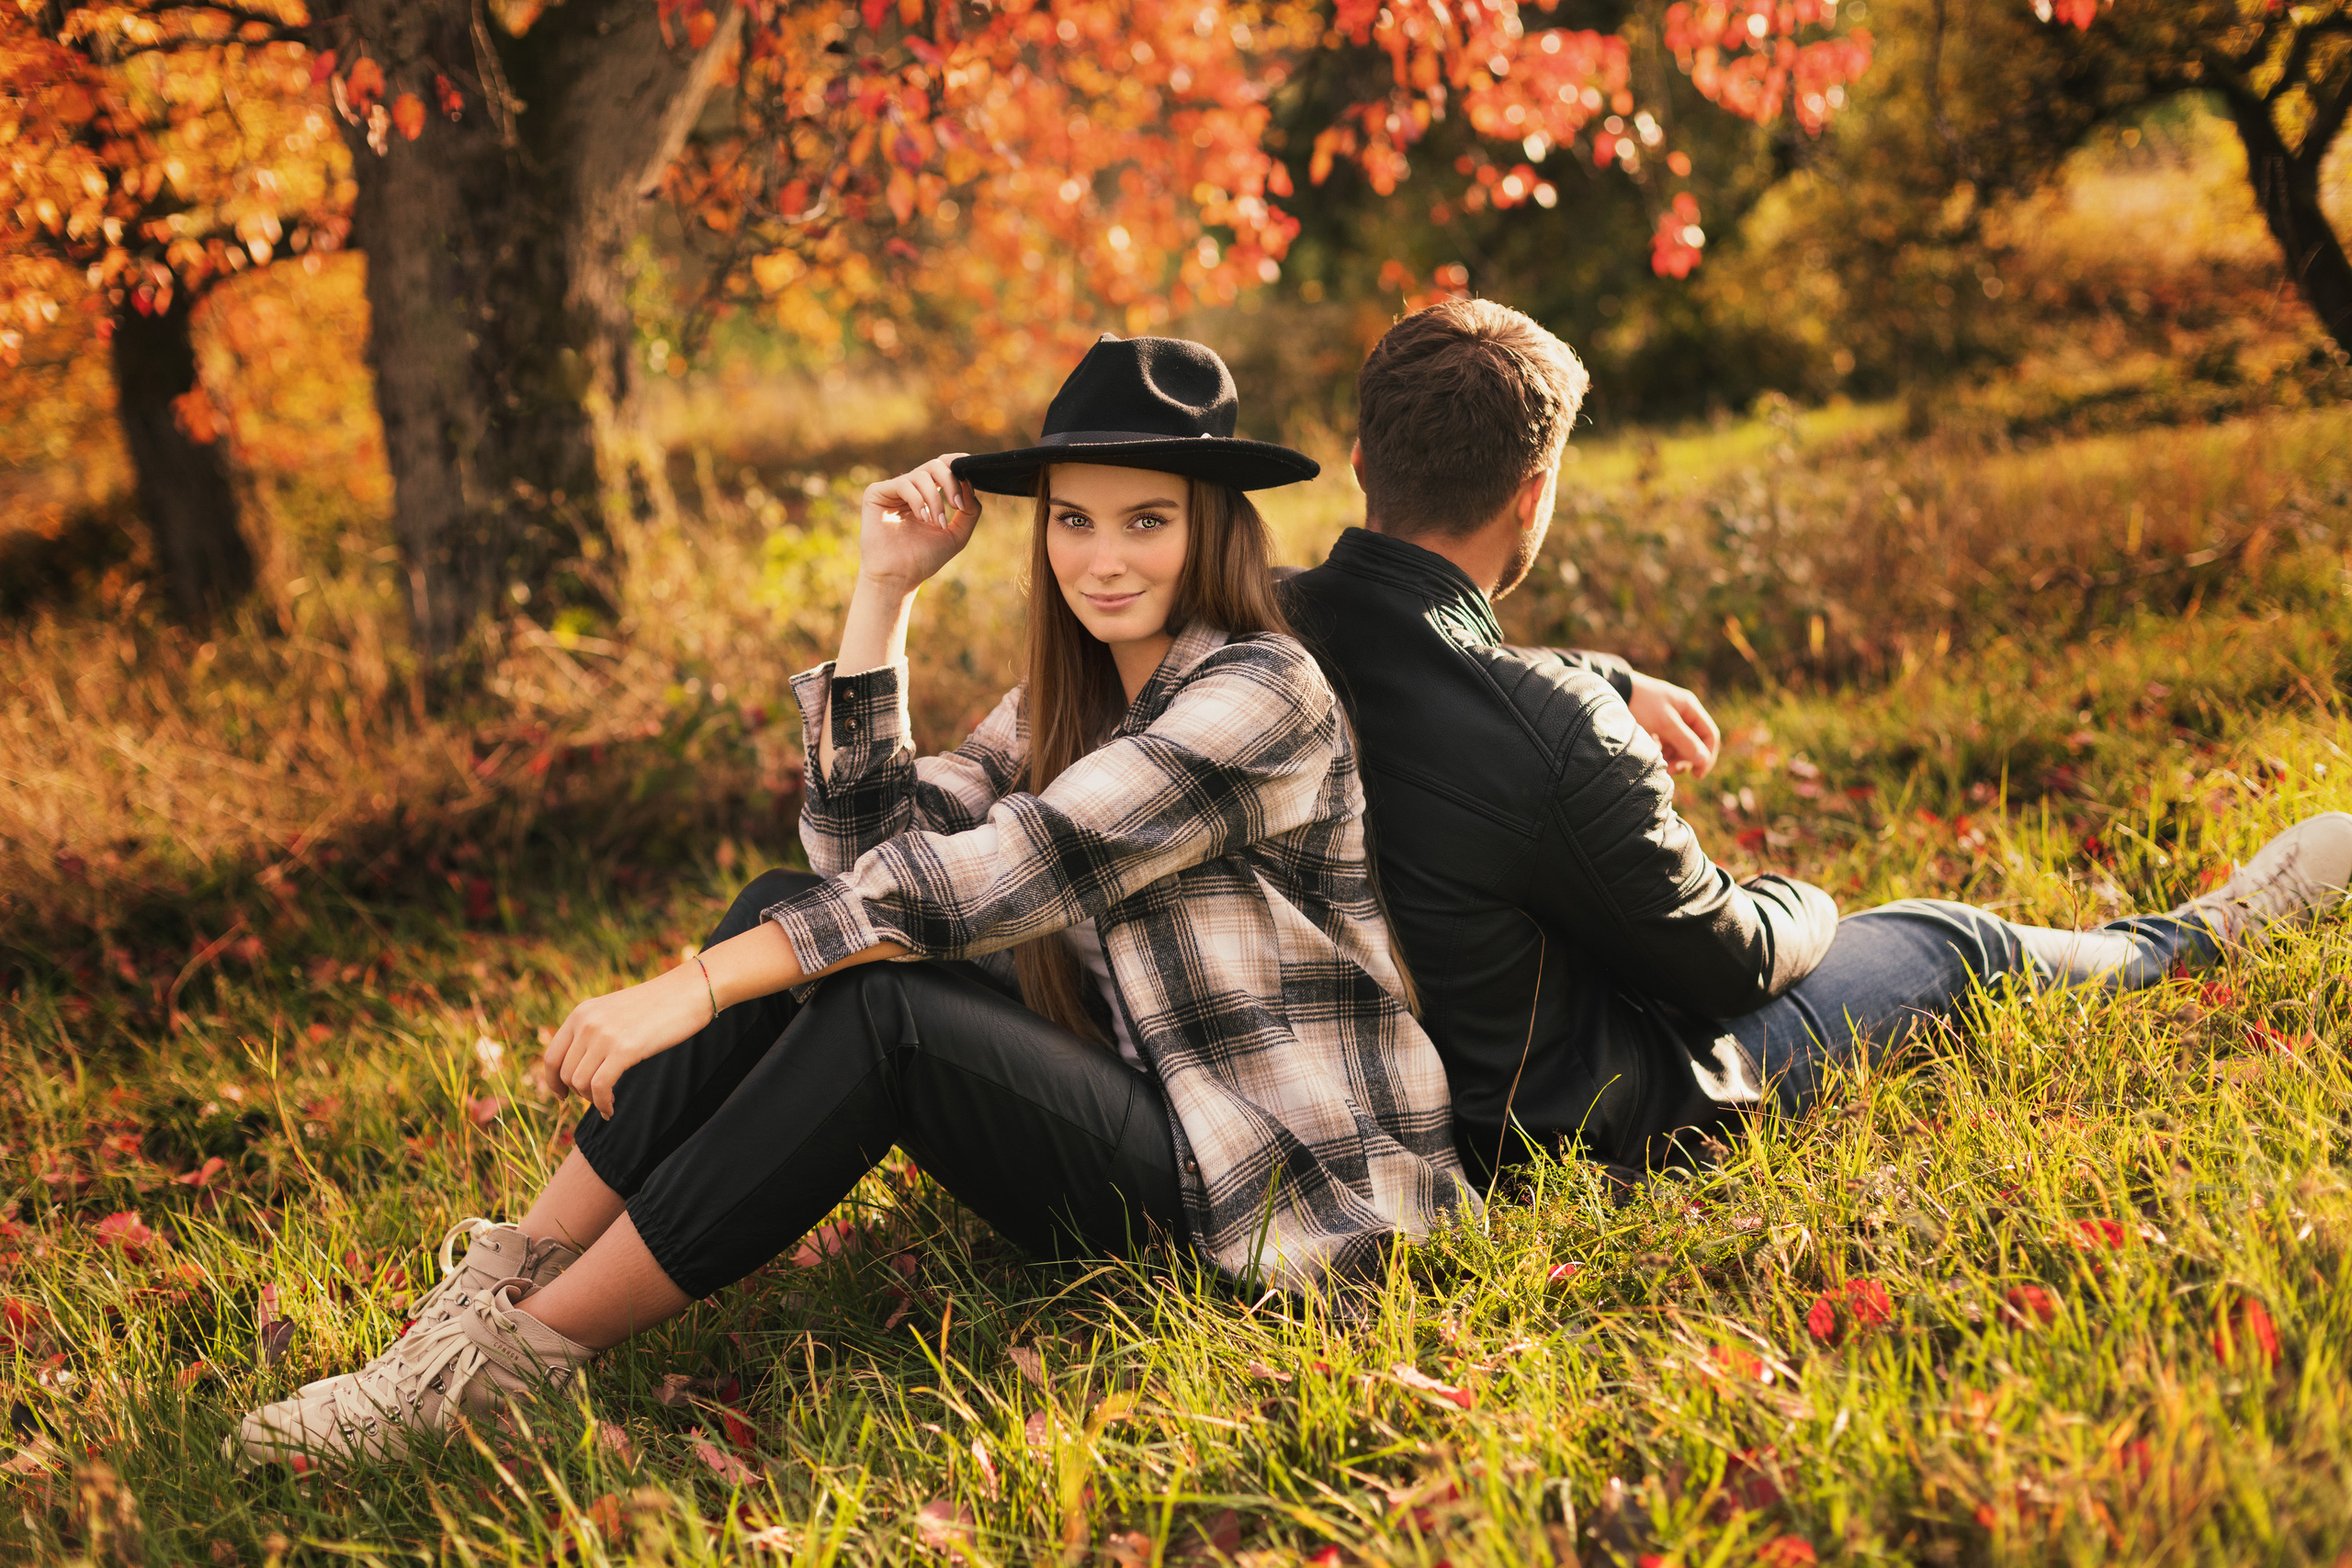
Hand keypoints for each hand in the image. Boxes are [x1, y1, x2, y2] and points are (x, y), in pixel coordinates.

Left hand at [537, 963, 714, 1118]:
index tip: (563, 1096)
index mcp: (581, 1013)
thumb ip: (594, 1031)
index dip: (553, 1082)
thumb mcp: (615, 1012)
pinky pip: (600, 1087)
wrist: (689, 991)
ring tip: (608, 1102)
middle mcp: (586, 1023)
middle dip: (578, 1093)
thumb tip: (580, 1064)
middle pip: (565, 1074)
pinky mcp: (624, 1049)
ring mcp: (604, 1035)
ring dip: (592, 1100)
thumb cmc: (658, 1005)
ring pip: (580, 1083)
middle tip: (597, 1098)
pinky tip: (611, 1109)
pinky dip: (602, 1104)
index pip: (551, 1057)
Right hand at [858, 454, 980, 592]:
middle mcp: (910, 488)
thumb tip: (971, 485)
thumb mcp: (957, 535)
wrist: (899, 578)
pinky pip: (904, 484)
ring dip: (935, 499)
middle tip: (957, 506)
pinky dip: (918, 500)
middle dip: (951, 483)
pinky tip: (922, 519)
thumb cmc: (924, 559)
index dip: (958, 465)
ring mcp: (892, 490)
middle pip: (936, 465)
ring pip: (922, 475)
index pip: (944, 466)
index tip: (972, 480)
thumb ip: (970, 511)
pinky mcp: (876, 493)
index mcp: (928, 494)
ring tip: (937, 523)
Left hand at [1626, 670, 1720, 777]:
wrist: (1612, 692)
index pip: (1709, 735)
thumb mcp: (1665, 722)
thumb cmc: (1641, 703)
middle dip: (1686, 759)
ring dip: (1673, 759)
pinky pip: (1664, 747)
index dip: (1707, 755)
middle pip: (1694, 744)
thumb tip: (1703, 761)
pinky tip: (1650, 755)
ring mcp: (1667, 722)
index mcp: (1690, 708)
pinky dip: (1660, 754)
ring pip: (1678, 748)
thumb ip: (1685, 741)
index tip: (1697, 774)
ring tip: (1658, 764)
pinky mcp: (1653, 729)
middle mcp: (1681, 715)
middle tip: (1671, 770)